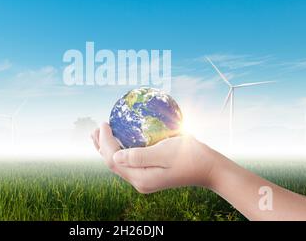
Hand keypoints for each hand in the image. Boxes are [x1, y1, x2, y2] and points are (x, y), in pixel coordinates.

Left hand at [91, 123, 217, 193]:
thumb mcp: (165, 153)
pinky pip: (129, 163)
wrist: (210, 168)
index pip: (113, 160)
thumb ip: (139, 156)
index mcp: (141, 178)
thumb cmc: (190, 156)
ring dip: (108, 149)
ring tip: (100, 134)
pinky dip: (120, 151)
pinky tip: (120, 141)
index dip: (104, 142)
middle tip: (96, 128)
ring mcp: (145, 180)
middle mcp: (140, 182)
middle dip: (101, 146)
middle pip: (112, 164)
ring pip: (119, 164)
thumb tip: (115, 156)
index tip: (103, 123)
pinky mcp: (150, 175)